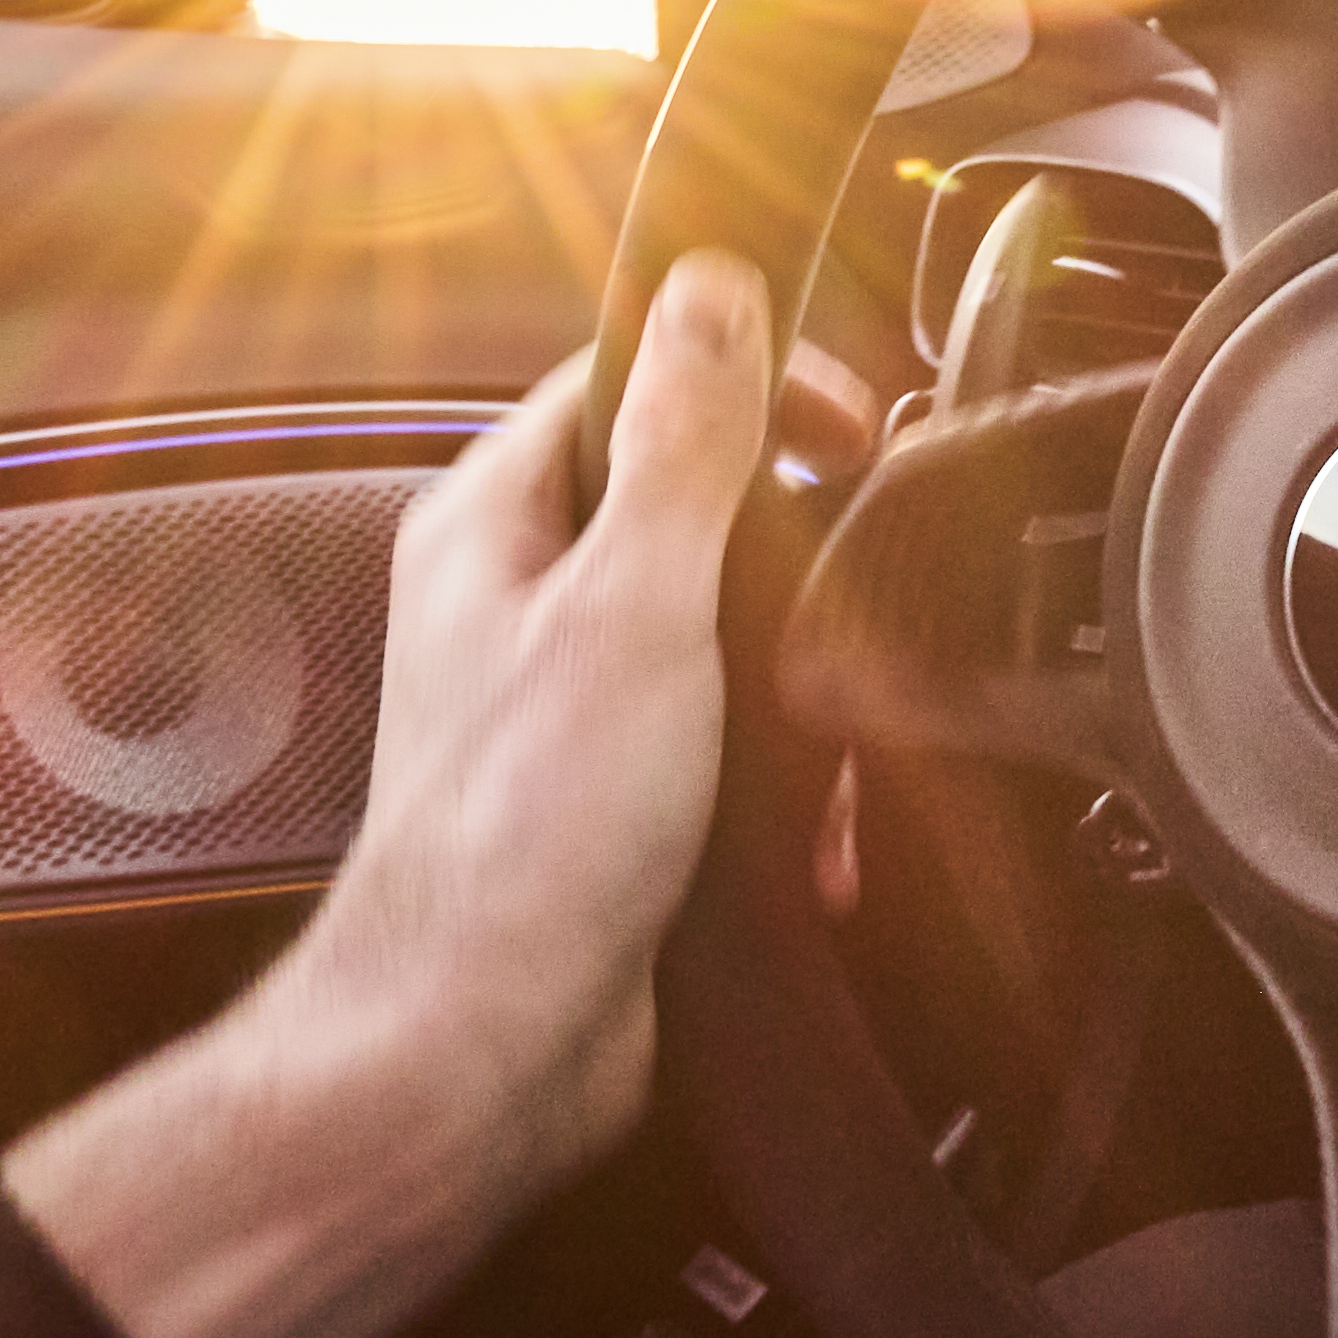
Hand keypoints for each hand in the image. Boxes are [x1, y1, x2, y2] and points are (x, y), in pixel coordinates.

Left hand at [0, 252, 775, 1337]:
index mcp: (493, 527)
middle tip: (853, 577)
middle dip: (792, 555)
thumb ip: (682, 440)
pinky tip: (810, 835)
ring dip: (800, 690)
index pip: (627, 378)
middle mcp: (517, 605)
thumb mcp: (633, 605)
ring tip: (827, 740)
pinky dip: (789, 788)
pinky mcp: (617, 800)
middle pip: (692, 505)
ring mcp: (566, 705)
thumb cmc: (522, 841)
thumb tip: (713, 289)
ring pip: (727, 635)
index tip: (843, 416)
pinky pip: (733, 751)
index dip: (746, 378)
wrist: (484, 1049)